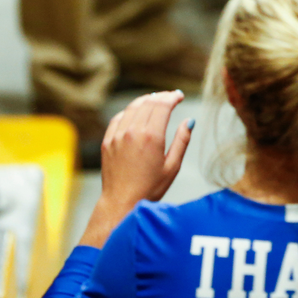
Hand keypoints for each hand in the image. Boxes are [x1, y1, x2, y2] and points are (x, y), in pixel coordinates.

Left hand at [77, 91, 193, 247]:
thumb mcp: (172, 166)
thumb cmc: (150, 188)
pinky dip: (129, 111)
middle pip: (148, 103)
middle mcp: (132, 132)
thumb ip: (182, 141)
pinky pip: (118, 117)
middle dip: (162, 96)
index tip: (179, 95)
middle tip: (170, 96)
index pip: (162, 105)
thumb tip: (189, 121)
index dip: (172, 97)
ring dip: (146, 100)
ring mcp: (117, 135)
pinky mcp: (108, 141)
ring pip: (132, 107)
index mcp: (151, 137)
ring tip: (155, 100)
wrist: (121, 202)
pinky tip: (136, 112)